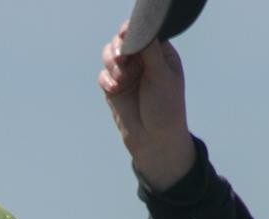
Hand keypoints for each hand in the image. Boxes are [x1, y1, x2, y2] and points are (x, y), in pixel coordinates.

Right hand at [98, 24, 194, 190]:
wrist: (154, 139)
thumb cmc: (166, 107)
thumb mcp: (161, 75)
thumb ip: (149, 52)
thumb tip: (139, 30)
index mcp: (160, 53)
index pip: (143, 32)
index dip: (132, 30)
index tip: (125, 34)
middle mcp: (142, 60)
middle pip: (122, 41)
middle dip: (119, 48)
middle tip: (122, 59)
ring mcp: (127, 74)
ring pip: (109, 55)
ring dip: (110, 62)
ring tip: (119, 77)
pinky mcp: (113, 88)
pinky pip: (103, 76)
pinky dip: (106, 79)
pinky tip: (114, 88)